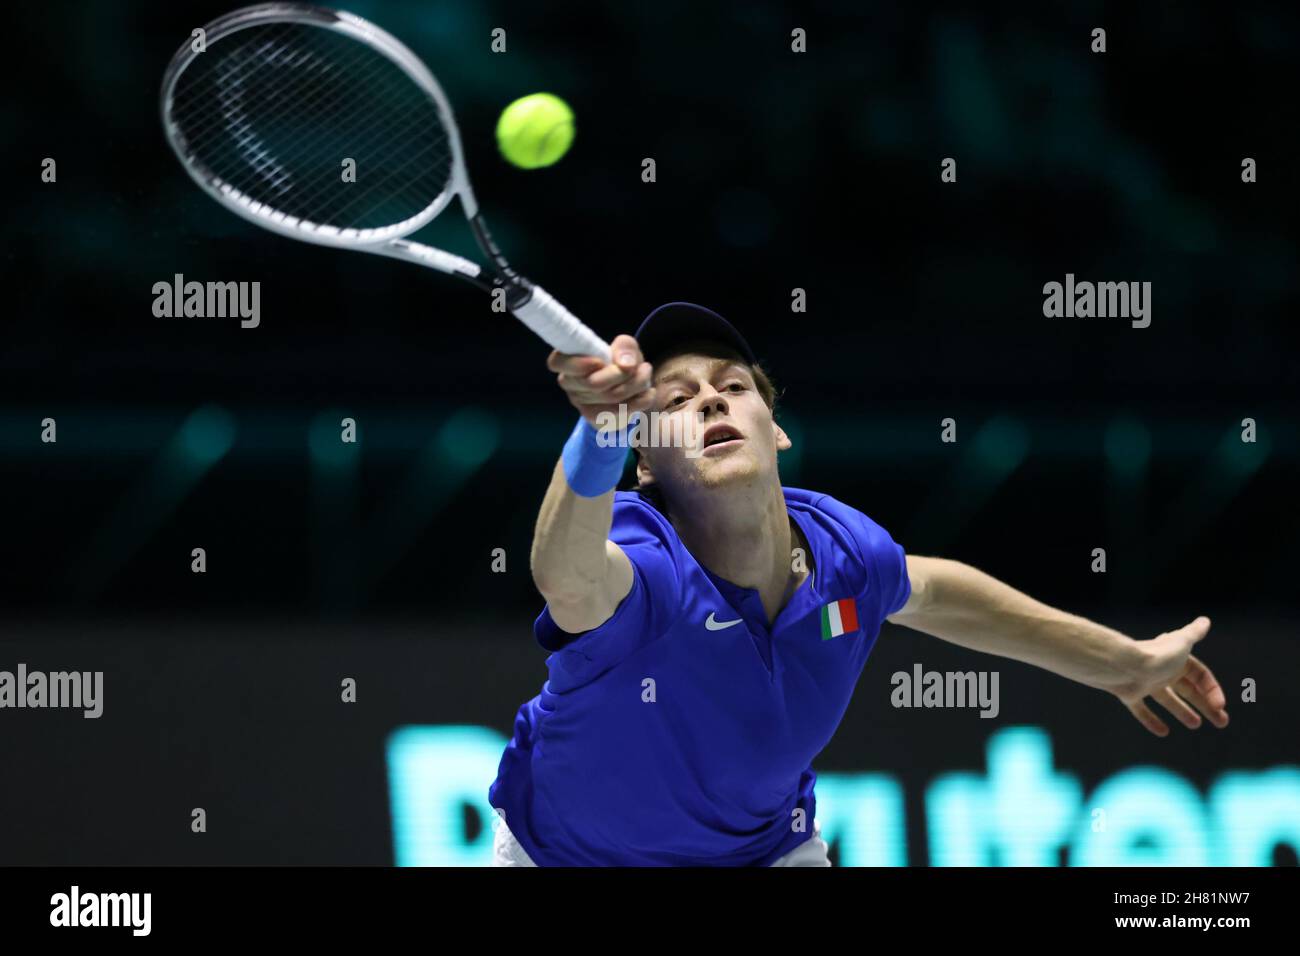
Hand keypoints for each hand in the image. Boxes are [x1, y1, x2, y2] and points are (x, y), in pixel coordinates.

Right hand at [546, 333, 654, 428]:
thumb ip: (625, 346)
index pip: (556, 362)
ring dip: (638, 383)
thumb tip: (625, 364)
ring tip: (646, 373)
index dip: (579, 364)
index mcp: (567, 360)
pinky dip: (642, 399)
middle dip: (623, 373)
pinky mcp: (596, 418)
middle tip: (639, 365)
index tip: (601, 361)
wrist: (625, 393)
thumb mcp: (624, 348)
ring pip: (612, 396)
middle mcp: (569, 382)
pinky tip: (648, 391)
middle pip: (594, 383)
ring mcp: (580, 403)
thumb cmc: (619, 363)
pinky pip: (623, 410)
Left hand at [1113, 616, 1229, 735]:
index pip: (1200, 676)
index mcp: (1176, 659)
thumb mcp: (1181, 643)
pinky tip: (1163, 732)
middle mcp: (1161, 670)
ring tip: (1196, 724)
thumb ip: (1193, 633)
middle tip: (1222, 722)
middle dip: (1205, 705)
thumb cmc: (1156, 655)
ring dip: (1182, 711)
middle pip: (1188, 690)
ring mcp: (1145, 682)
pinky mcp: (1130, 693)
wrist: (1122, 666)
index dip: (1212, 690)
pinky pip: (1141, 709)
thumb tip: (1205, 620)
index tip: (1220, 706)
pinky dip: (1151, 720)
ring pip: (1167, 699)